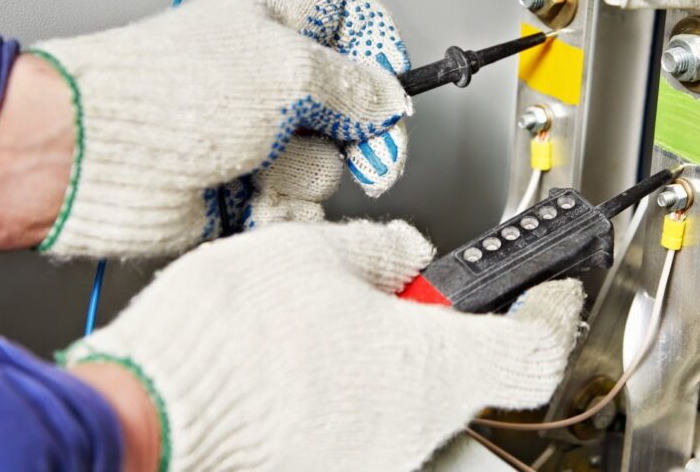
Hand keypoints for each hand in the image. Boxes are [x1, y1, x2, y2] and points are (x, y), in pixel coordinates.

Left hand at [27, 0, 410, 257]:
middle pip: (353, 102)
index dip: (381, 43)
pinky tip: (250, 197)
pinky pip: (298, 202)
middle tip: (375, 154)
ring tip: (260, 164)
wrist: (100, 159)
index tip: (400, 80)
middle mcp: (270, 77)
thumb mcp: (286, 71)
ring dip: (302, 171)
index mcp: (275, 23)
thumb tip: (393, 100)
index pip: (347, 14)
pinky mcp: (248, 184)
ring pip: (328, 161)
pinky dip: (281, 207)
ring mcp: (259, 133)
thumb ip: (355, 87)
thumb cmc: (169, 93)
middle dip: (363, 133)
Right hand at [59, 221, 584, 470]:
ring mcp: (372, 460)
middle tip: (403, 284)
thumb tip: (404, 253)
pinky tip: (306, 358)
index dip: (550, 310)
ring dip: (392, 353)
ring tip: (332, 314)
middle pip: (468, 371)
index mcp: (432, 366)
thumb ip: (383, 250)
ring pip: (412, 396)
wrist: (149, 411)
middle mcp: (413, 428)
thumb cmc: (229, 338)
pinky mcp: (331, 470)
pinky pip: (367, 422)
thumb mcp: (318, 255)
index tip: (547, 289)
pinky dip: (354, 385)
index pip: (535, 349)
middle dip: (442, 320)